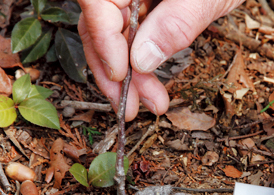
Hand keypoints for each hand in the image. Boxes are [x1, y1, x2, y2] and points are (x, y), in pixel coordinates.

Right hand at [78, 0, 242, 120]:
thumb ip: (177, 22)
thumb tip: (143, 60)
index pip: (96, 2)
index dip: (103, 39)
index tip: (121, 73)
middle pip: (100, 28)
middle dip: (114, 72)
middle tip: (130, 106)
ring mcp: (135, 2)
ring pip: (115, 42)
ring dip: (130, 79)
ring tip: (151, 104)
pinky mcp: (146, 14)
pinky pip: (134, 43)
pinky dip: (141, 70)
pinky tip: (152, 90)